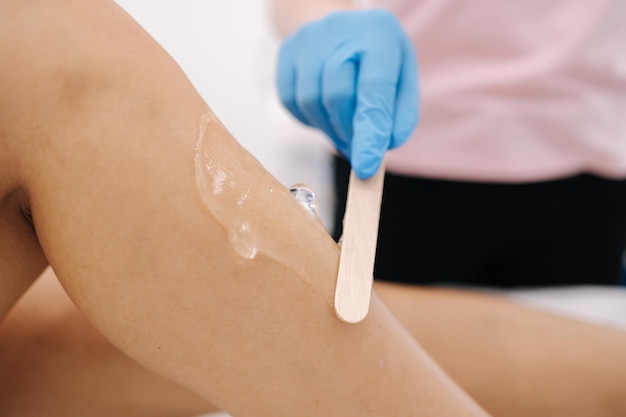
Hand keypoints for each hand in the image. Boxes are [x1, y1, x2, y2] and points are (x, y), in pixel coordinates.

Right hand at [276, 9, 418, 178]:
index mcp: (379, 34)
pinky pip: (290, 102)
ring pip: (310, 102)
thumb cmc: (376, 58)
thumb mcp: (402, 78)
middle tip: (358, 146)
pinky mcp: (286, 52)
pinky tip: (324, 111)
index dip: (370, 132)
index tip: (366, 166)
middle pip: (337, 96)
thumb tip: (385, 145)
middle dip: (348, 132)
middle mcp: (340, 30)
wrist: (343, 29)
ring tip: (343, 127)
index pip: (374, 89)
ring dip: (329, 129)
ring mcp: (307, 39)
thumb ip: (400, 114)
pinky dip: (309, 118)